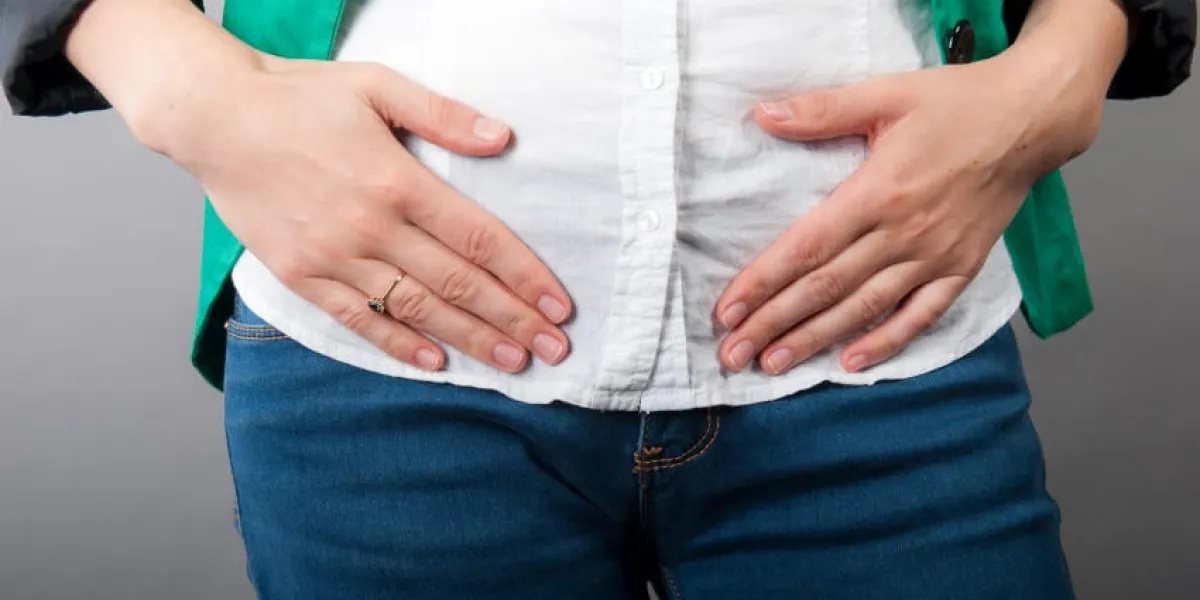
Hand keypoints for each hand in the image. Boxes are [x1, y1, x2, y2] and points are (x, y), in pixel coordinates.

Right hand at [147, 56, 573, 373]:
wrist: (214, 117)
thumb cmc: (299, 97)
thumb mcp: (377, 85)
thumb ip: (444, 115)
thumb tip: (504, 138)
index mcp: (397, 180)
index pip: (478, 239)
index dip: (524, 276)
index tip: (559, 306)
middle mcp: (370, 226)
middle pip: (457, 283)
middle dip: (513, 319)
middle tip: (554, 349)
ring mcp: (333, 256)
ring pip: (415, 308)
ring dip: (469, 339)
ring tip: (512, 363)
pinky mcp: (300, 274)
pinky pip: (358, 319)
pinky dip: (397, 344)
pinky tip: (434, 362)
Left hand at [714, 9, 1126, 374]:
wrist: (1032, 118)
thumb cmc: (956, 103)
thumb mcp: (885, 93)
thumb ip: (821, 110)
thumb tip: (762, 114)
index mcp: (877, 191)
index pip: (806, 248)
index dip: (763, 283)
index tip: (727, 311)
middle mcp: (902, 232)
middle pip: (825, 288)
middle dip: (774, 324)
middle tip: (732, 354)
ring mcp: (934, 256)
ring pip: (863, 309)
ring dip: (815, 340)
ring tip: (773, 365)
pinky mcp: (961, 268)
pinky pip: (920, 316)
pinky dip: (886, 342)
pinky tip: (851, 363)